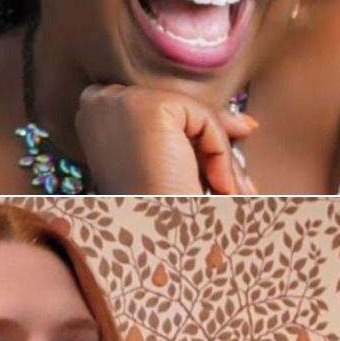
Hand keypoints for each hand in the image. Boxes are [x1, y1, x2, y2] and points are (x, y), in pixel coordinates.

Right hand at [73, 85, 258, 194]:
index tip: (219, 161)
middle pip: (176, 107)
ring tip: (225, 190)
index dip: (191, 133)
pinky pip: (203, 118)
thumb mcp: (171, 160)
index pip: (157, 108)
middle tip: (235, 180)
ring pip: (193, 113)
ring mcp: (119, 100)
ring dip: (219, 154)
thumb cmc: (159, 209)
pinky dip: (219, 153)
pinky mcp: (148, 107)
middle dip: (211, 140)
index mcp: (93, 113)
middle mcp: (97, 101)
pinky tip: (218, 184)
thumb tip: (245, 123)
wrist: (154, 239)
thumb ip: (197, 133)